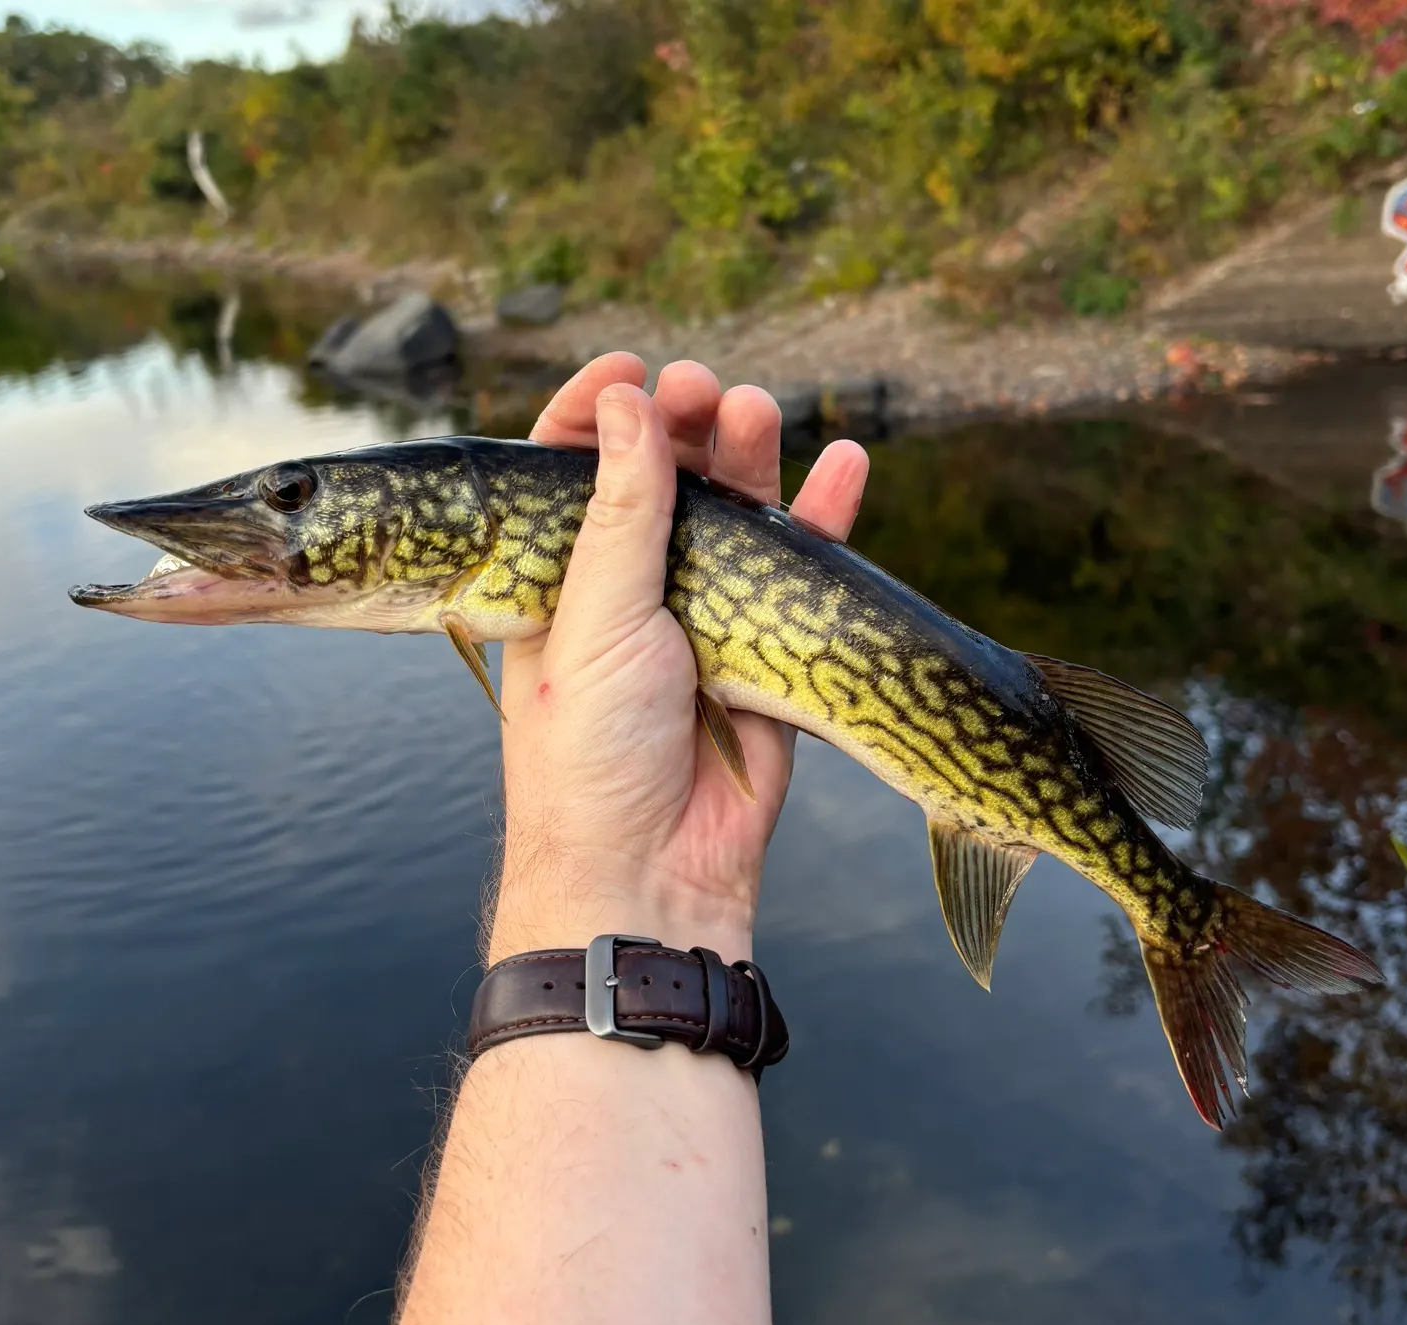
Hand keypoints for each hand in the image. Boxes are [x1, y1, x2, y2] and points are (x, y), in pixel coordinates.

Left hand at [486, 353, 867, 964]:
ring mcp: (702, 621)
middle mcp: (629, 594)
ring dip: (750, 460)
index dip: (600, 414)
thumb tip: (626, 403)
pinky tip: (845, 465)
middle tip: (706, 389)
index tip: (630, 370)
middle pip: (664, 483)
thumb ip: (622, 512)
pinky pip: (801, 576)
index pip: (574, 474)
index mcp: (561, 583)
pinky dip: (824, 522)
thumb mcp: (595, 619)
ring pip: (735, 520)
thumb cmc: (590, 751)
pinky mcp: (767, 656)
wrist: (650, 871)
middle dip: (685, 426)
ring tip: (760, 409)